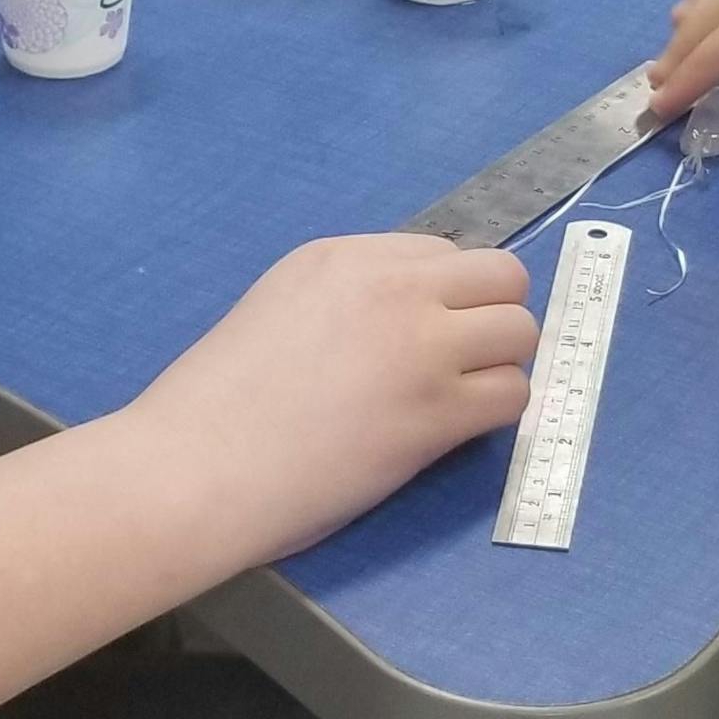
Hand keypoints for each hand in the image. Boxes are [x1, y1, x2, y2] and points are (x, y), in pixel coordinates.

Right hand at [127, 236, 535, 563]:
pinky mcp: (436, 412)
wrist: (197, 466)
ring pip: (521, 332)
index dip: (445, 298)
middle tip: (461, 363)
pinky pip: (513, 395)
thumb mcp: (280, 306)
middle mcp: (393, 287)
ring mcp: (420, 347)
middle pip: (503, 277)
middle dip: (493, 317)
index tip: (421, 335)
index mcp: (345, 257)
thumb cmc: (217, 403)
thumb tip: (409, 317)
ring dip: (500, 366)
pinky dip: (495, 414)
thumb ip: (348, 299)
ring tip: (458, 400)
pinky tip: (453, 432)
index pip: (444, 253)